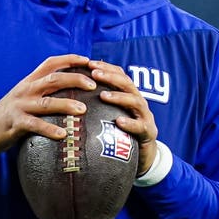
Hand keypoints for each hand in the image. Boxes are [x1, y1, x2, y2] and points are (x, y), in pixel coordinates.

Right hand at [0, 55, 96, 155]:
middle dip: (75, 79)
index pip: (51, 63)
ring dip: (66, 104)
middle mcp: (26, 89)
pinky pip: (35, 125)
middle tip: (93, 84)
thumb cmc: (13, 112)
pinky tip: (63, 134)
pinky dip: (49, 130)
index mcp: (30, 80)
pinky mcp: (17, 122)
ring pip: (46, 102)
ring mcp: (21, 105)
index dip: (70, 59)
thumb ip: (44, 89)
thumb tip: (72, 88)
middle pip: (53, 79)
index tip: (88, 60)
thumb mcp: (26, 94)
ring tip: (83, 109)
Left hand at [88, 60, 159, 175]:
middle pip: (127, 83)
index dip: (106, 67)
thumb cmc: (122, 132)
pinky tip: (118, 121)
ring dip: (119, 97)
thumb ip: (97, 104)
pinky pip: (140, 127)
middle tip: (94, 74)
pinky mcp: (148, 133)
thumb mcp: (111, 115)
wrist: (145, 155)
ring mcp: (145, 116)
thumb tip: (70, 95)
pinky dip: (130, 123)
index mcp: (129, 95)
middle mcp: (138, 102)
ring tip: (103, 95)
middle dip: (111, 77)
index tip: (89, 63)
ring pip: (135, 101)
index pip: (119, 75)